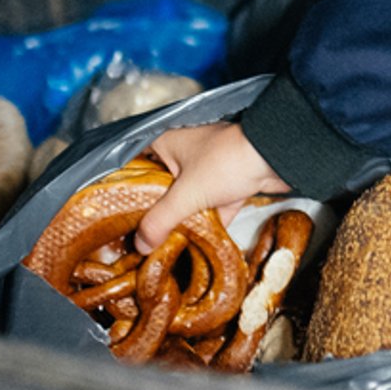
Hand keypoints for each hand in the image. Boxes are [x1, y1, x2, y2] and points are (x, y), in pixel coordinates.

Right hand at [135, 122, 289, 248]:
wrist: (278, 156)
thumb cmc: (228, 160)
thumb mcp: (186, 193)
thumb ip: (161, 220)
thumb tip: (140, 244)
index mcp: (165, 143)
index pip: (132, 164)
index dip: (123, 188)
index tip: (112, 212)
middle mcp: (182, 154)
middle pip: (159, 187)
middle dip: (152, 212)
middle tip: (136, 236)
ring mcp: (207, 169)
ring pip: (185, 199)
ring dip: (179, 220)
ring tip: (159, 245)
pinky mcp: (228, 184)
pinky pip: (209, 208)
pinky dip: (204, 224)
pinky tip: (192, 246)